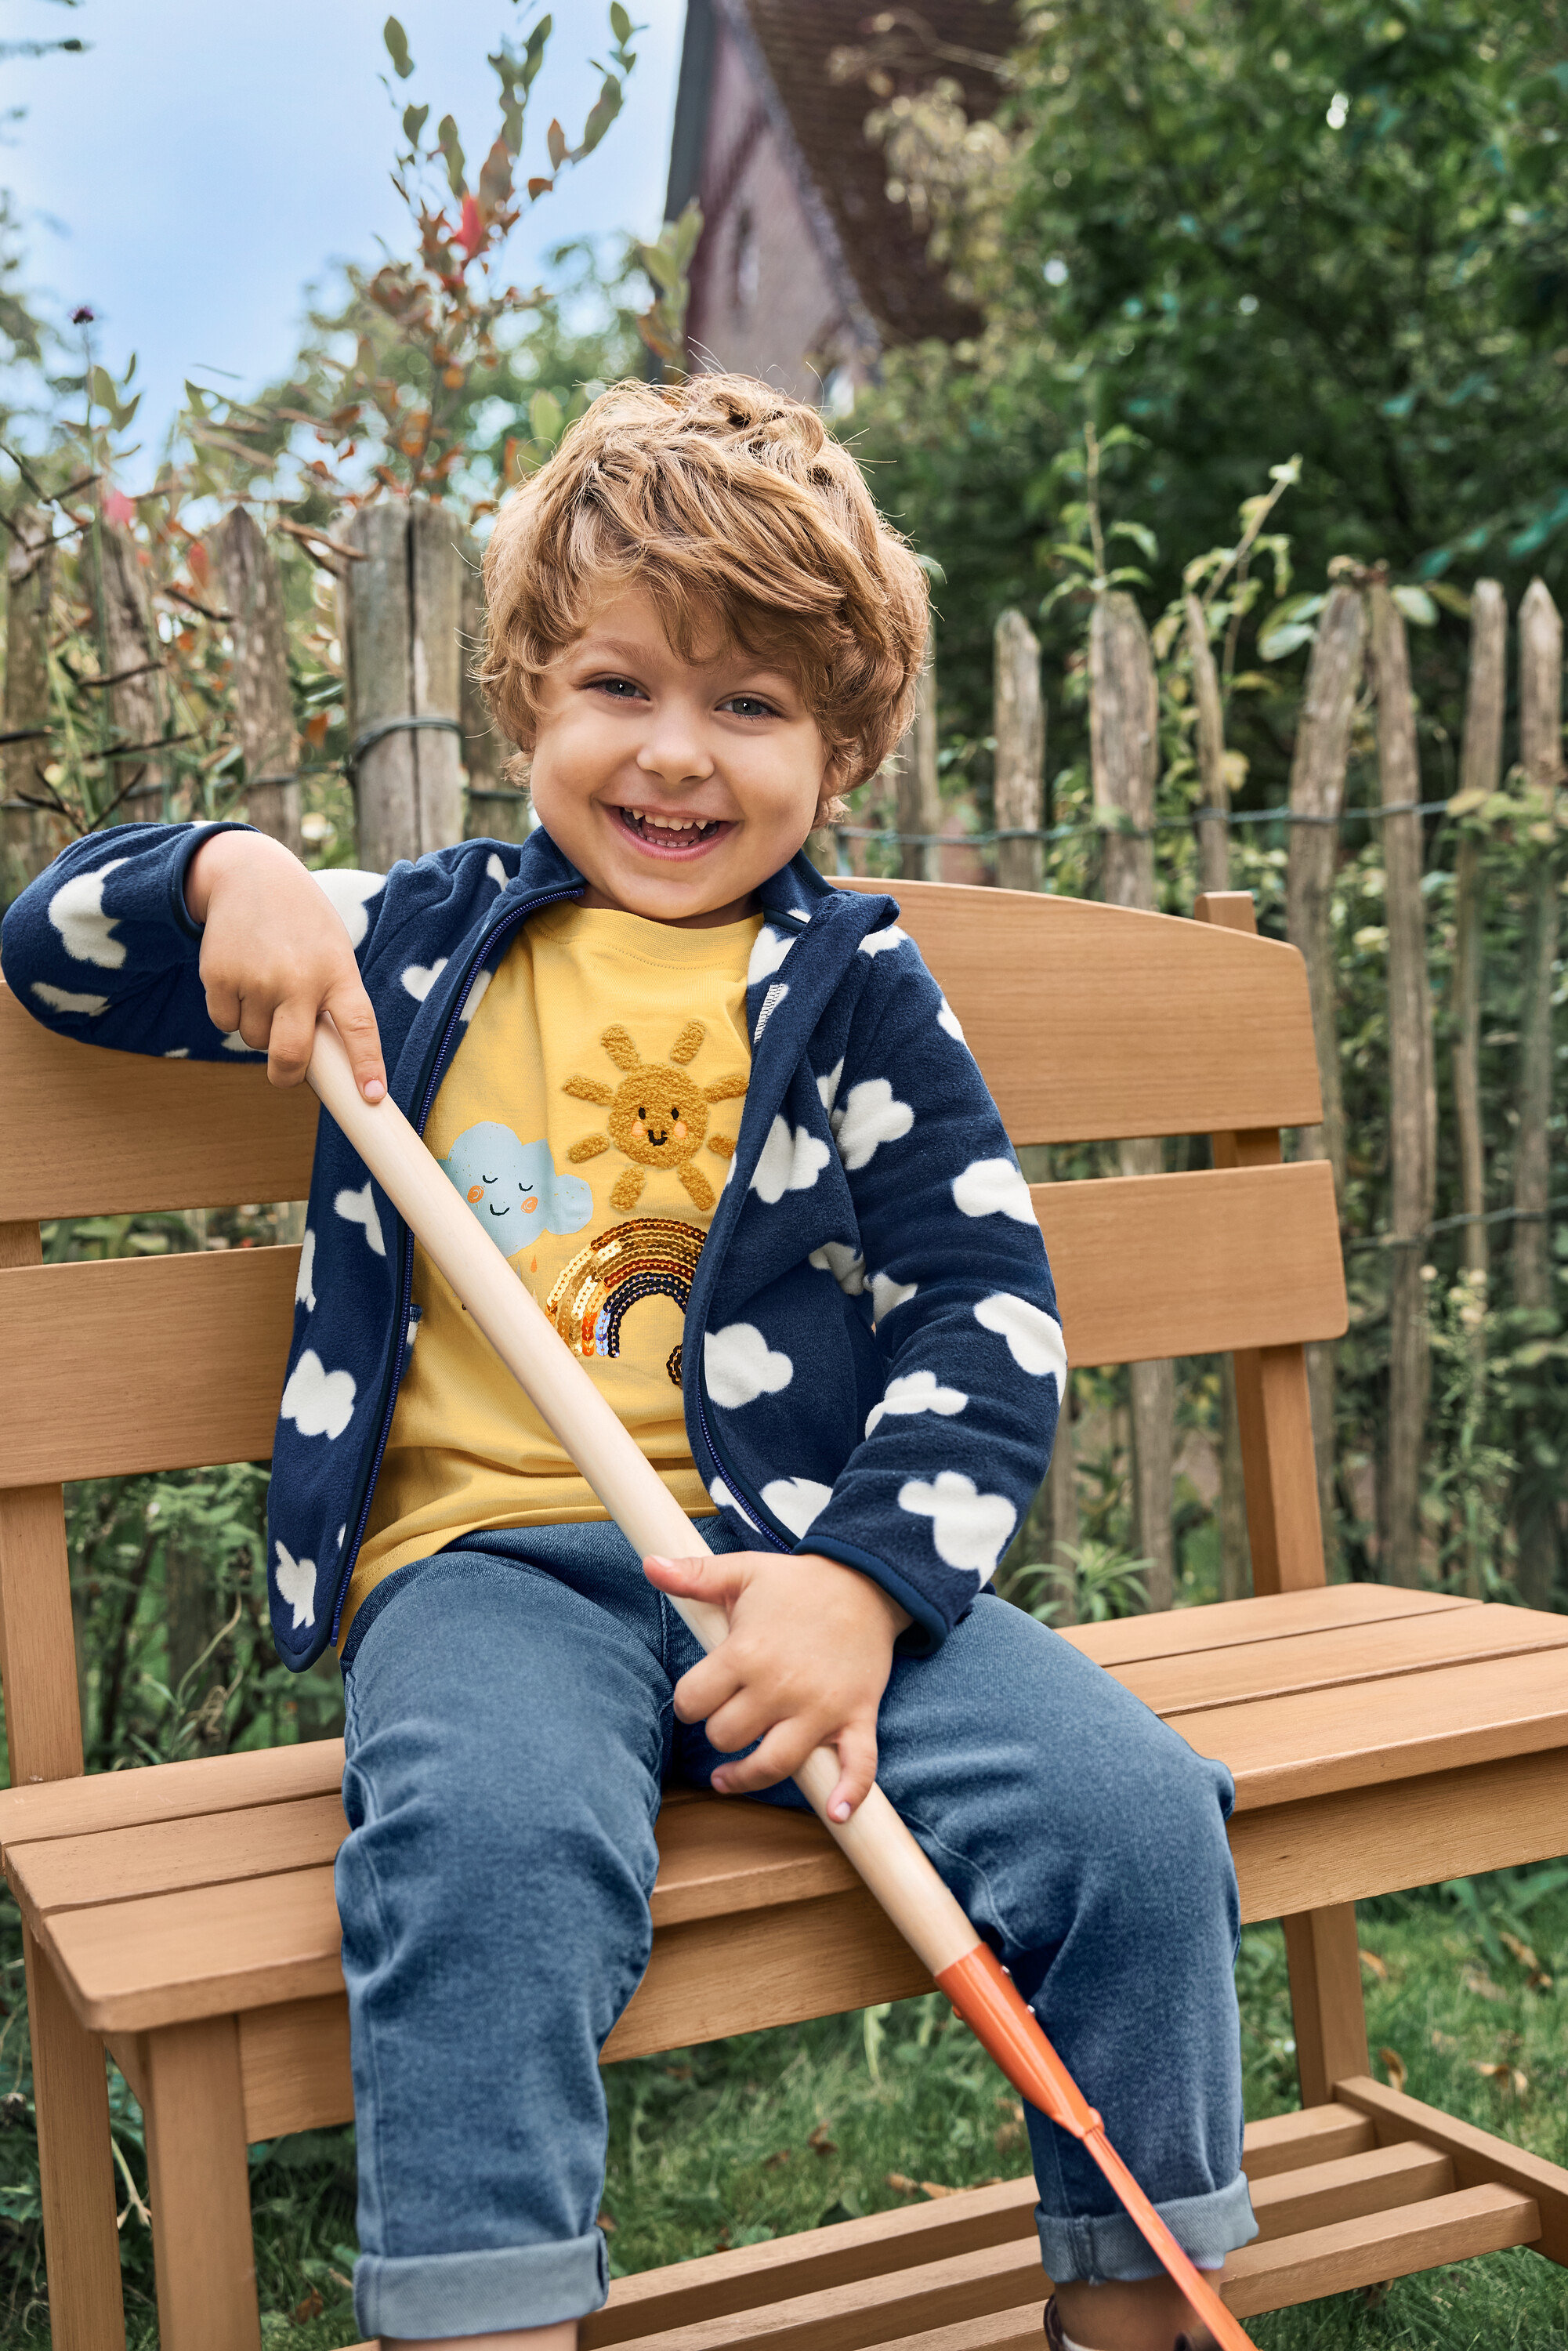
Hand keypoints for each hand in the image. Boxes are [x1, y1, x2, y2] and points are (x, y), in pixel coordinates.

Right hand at [187, 831, 385, 1098]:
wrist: (249, 874)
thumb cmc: (301, 924)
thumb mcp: (331, 951)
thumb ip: (331, 999)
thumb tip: (318, 1061)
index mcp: (338, 972)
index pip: (359, 1027)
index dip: (366, 1065)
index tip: (371, 1096)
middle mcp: (299, 979)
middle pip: (291, 1054)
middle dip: (287, 1075)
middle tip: (287, 1074)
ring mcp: (257, 979)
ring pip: (255, 1040)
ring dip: (259, 1030)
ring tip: (265, 989)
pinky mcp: (220, 977)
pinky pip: (225, 1023)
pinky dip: (231, 1013)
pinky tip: (240, 980)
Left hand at [642, 1549, 911, 1821]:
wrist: (866, 1582)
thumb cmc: (798, 1582)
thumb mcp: (742, 1572)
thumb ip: (693, 1575)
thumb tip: (649, 1565)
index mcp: (747, 1654)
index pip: (692, 1701)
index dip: (688, 1702)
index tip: (697, 1696)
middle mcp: (781, 1688)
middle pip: (726, 1737)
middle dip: (719, 1731)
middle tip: (725, 1717)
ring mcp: (821, 1708)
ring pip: (773, 1764)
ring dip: (748, 1776)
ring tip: (729, 1776)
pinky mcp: (857, 1718)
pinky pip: (858, 1766)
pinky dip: (851, 1792)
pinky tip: (837, 1811)